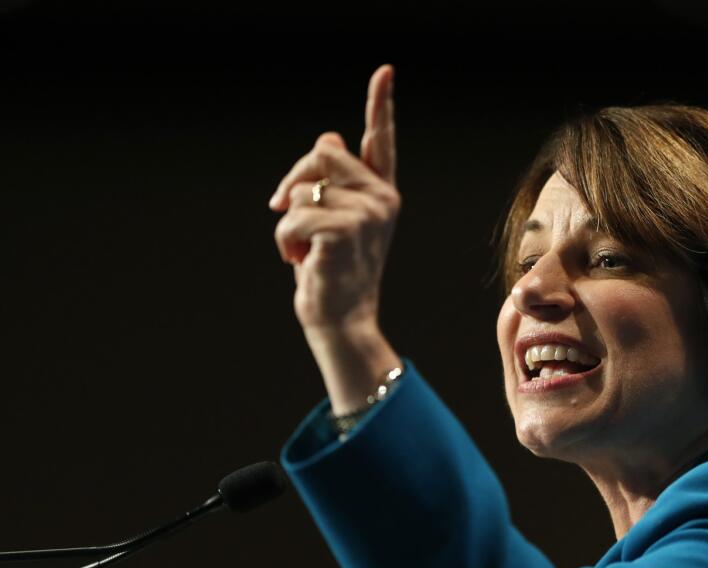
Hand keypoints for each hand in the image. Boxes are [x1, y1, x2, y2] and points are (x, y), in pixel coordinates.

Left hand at [269, 64, 400, 332]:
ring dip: (287, 223)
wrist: (341, 319)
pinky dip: (285, 242)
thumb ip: (331, 180)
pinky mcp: (347, 230)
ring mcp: (369, 213)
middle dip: (294, 181)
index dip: (380, 104)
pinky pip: (294, 216)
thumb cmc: (331, 271)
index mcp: (381, 193)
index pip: (381, 142)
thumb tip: (329, 137)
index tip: (385, 71)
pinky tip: (302, 262)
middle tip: (288, 216)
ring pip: (302, 188)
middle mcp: (382, 198)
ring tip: (304, 251)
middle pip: (322, 153)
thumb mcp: (330, 220)